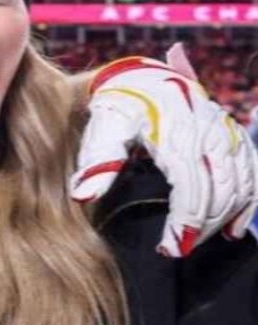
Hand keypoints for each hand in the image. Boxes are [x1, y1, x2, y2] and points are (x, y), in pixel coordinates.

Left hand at [71, 43, 257, 256]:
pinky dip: (247, 203)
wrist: (142, 74)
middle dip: (201, 227)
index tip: (170, 249)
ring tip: (197, 241)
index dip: (185, 223)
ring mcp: (226, 132)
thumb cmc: (119, 104)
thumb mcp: (103, 126)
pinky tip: (233, 229)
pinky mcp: (234, 134)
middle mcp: (208, 132)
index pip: (190, 187)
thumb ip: (97, 161)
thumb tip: (82, 196)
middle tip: (178, 249)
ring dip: (223, 219)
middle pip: (219, 191)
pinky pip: (252, 173)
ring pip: (239, 185)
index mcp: (177, 132)